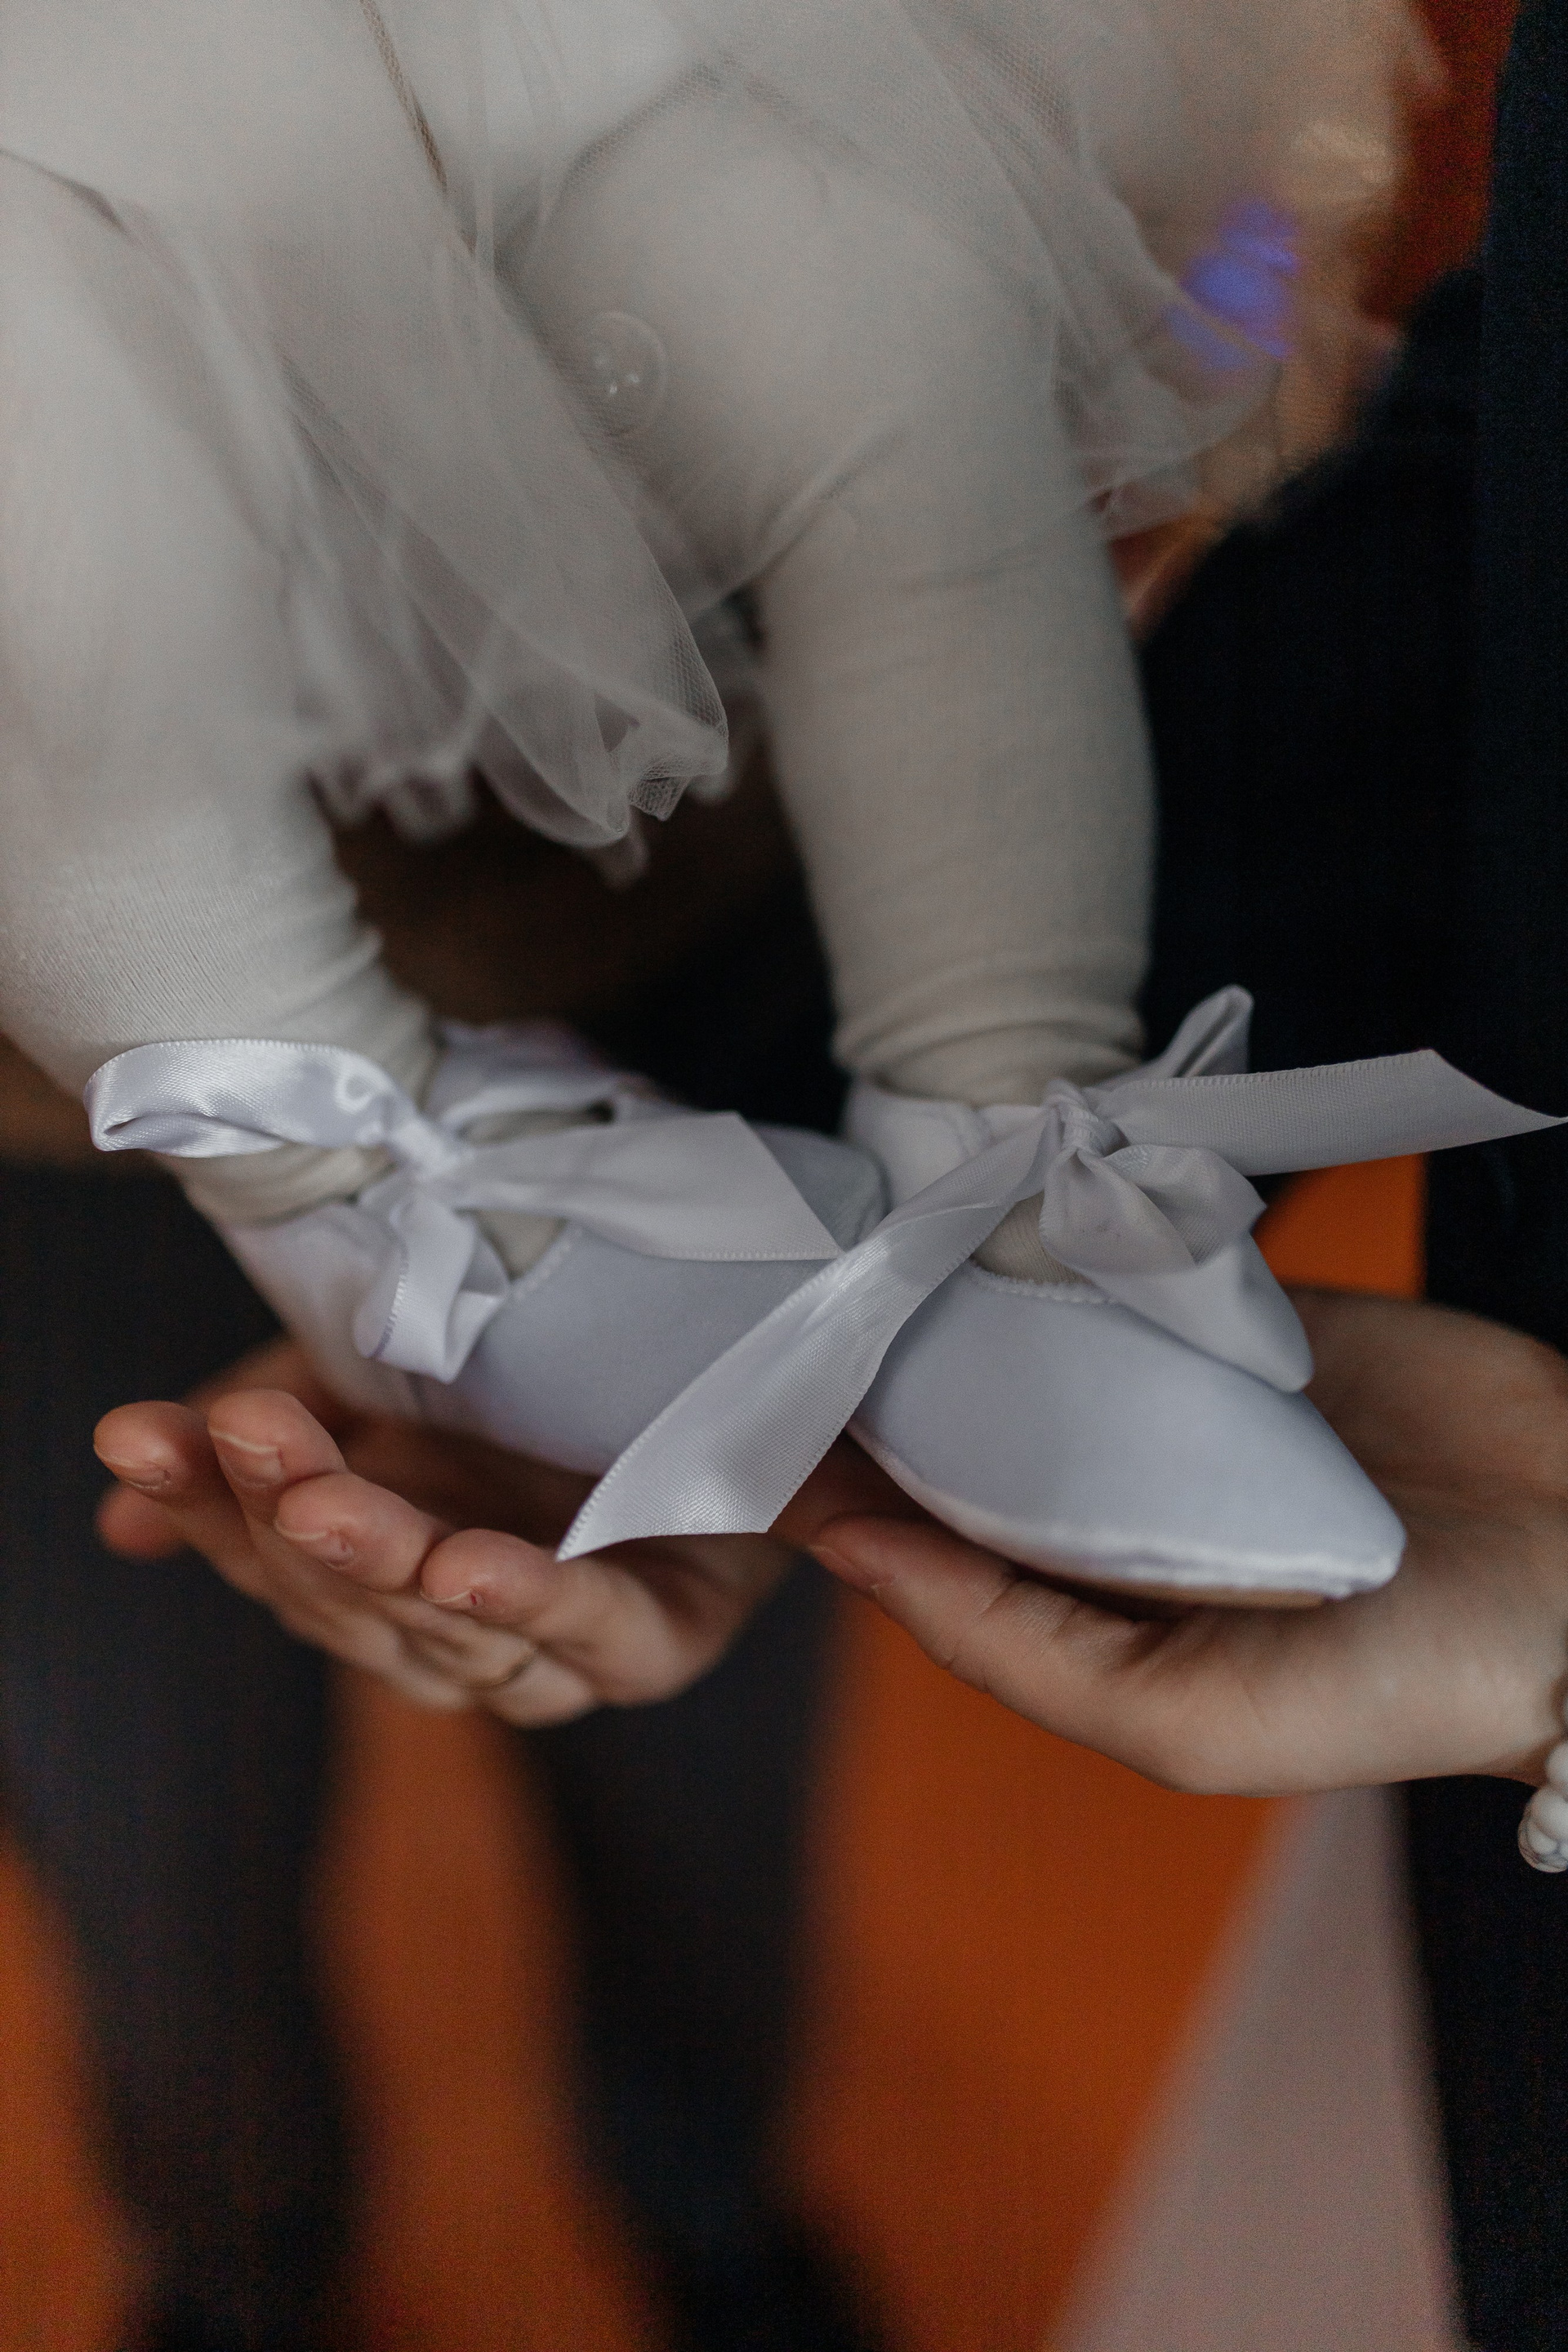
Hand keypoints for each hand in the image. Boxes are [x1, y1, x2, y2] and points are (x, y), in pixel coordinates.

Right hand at [95, 1340, 794, 1722]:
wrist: (741, 1373)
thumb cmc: (552, 1389)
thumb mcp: (389, 1386)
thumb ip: (271, 1443)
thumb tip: (119, 1519)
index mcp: (388, 1577)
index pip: (271, 1557)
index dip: (204, 1502)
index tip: (136, 1432)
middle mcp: (460, 1632)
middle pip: (348, 1599)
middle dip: (281, 1519)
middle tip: (235, 1434)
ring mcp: (558, 1652)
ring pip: (446, 1626)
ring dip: (381, 1560)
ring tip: (319, 1498)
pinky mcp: (659, 1644)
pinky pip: (586, 1630)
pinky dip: (525, 1602)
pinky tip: (461, 1566)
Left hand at [780, 1291, 1567, 1796]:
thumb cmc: (1396, 1686)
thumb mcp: (1185, 1721)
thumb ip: (1015, 1649)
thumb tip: (850, 1561)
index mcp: (1086, 1602)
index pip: (921, 1535)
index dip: (831, 1481)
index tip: (741, 1409)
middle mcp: (1116, 1497)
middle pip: (961, 1421)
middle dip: (874, 1372)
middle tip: (779, 1300)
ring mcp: (1173, 1398)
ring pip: (1030, 1335)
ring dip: (949, 1296)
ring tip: (853, 1239)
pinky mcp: (1236, 1318)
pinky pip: (1122, 1269)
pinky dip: (1055, 1242)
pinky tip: (978, 1207)